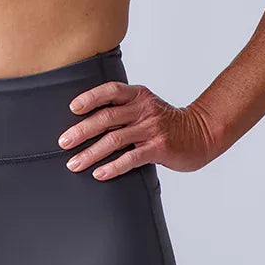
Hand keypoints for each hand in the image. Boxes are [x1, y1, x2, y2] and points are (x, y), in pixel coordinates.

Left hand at [57, 81, 216, 179]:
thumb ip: (122, 109)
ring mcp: (151, 129)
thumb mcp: (145, 106)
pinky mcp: (159, 148)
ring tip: (74, 163)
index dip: (90, 98)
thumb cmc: (166, 122)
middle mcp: (144, 109)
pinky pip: (131, 158)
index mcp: (138, 95)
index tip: (72, 108)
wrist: (201, 134)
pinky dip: (113, 167)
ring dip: (91, 153)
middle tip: (63, 142)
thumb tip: (86, 119)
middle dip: (82, 130)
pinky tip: (100, 174)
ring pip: (114, 140)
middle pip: (107, 117)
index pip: (110, 91)